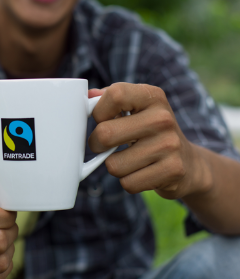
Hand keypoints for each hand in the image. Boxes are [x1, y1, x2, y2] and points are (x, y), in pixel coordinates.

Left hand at [88, 83, 211, 199]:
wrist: (189, 162)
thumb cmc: (150, 131)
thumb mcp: (136, 108)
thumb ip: (110, 99)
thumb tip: (88, 95)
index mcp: (152, 96)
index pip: (114, 95)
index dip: (98, 111)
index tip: (101, 120)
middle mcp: (163, 118)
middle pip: (105, 134)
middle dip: (96, 144)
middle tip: (104, 146)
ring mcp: (170, 145)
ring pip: (113, 165)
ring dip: (114, 166)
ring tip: (128, 159)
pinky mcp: (173, 170)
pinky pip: (128, 183)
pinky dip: (128, 181)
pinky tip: (141, 172)